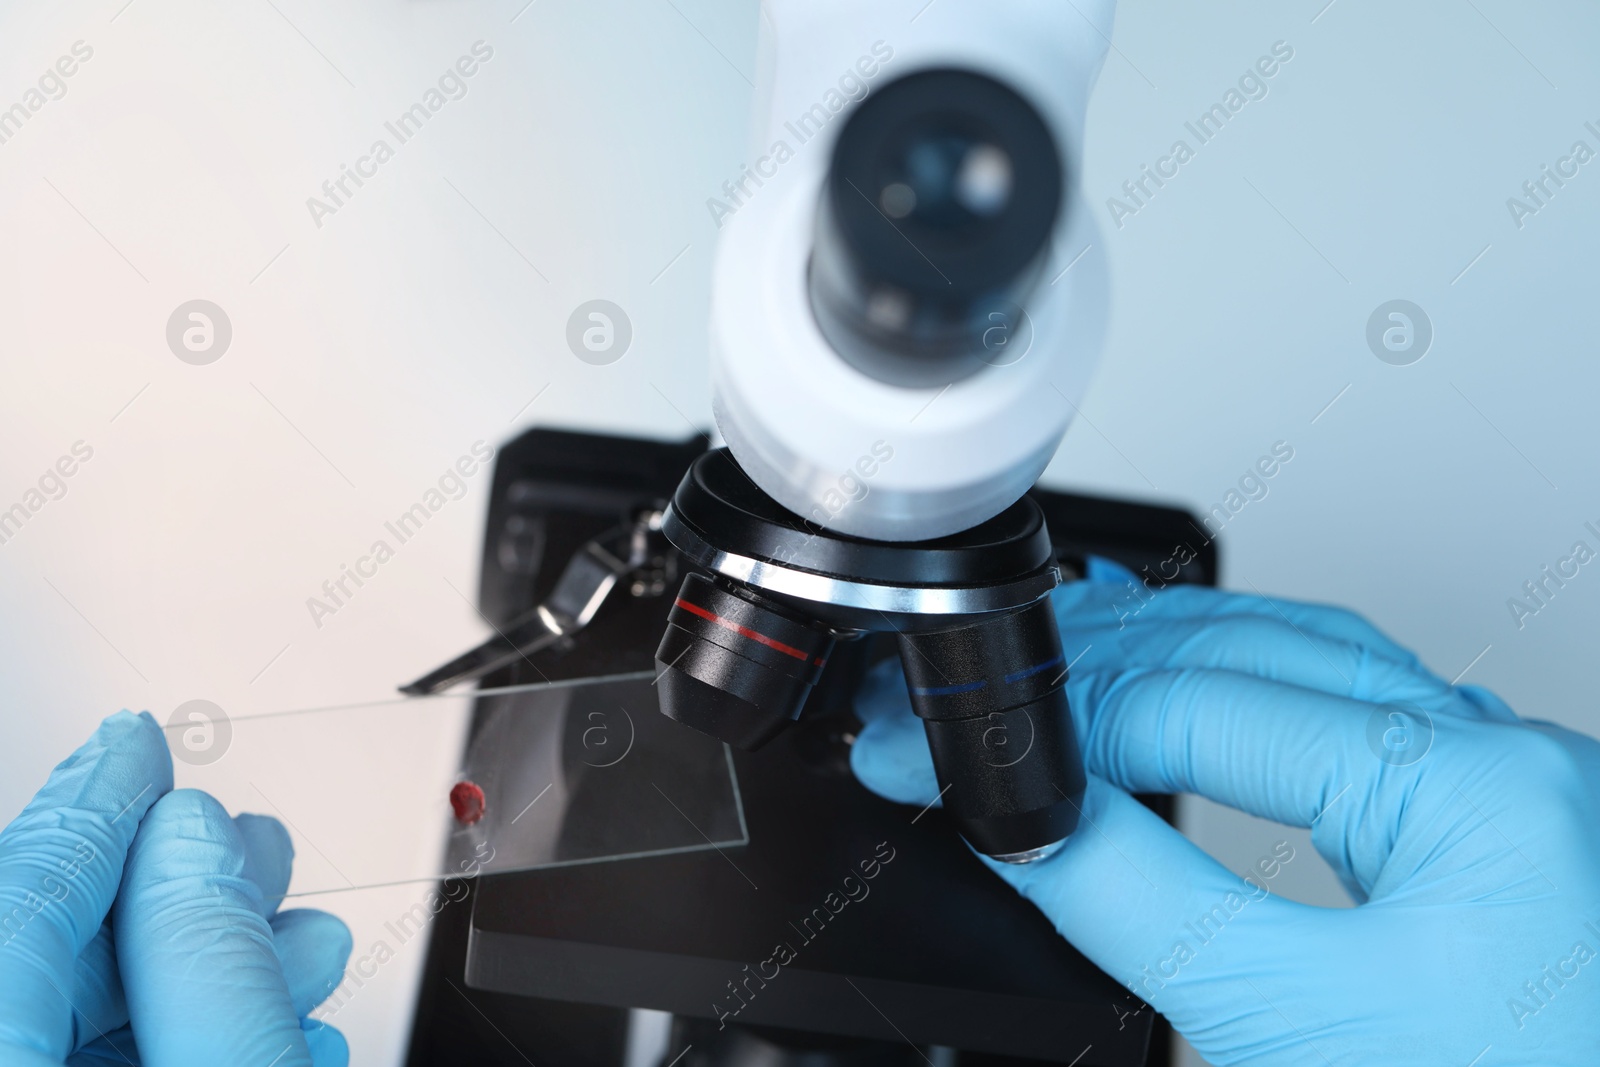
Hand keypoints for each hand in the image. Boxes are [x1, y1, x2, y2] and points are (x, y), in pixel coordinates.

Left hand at [0, 711, 351, 1066]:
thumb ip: (210, 959)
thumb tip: (197, 839)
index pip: (27, 890)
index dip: (97, 801)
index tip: (134, 742)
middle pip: (51, 947)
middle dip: (177, 884)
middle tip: (252, 848)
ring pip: (94, 1013)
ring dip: (209, 963)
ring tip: (302, 945)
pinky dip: (194, 1034)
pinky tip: (276, 1022)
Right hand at [851, 559, 1599, 1064]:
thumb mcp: (1297, 1031)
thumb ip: (1144, 905)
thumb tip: (1031, 823)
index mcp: (1476, 790)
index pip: (1210, 706)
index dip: (1067, 726)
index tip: (970, 756)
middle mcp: (1506, 762)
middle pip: (1259, 649)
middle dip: (1106, 665)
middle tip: (997, 695)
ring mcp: (1508, 790)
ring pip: (1310, 662)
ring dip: (1174, 660)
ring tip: (1070, 674)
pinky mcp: (1490, 831)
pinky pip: (1354, 717)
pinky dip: (1248, 698)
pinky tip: (1196, 701)